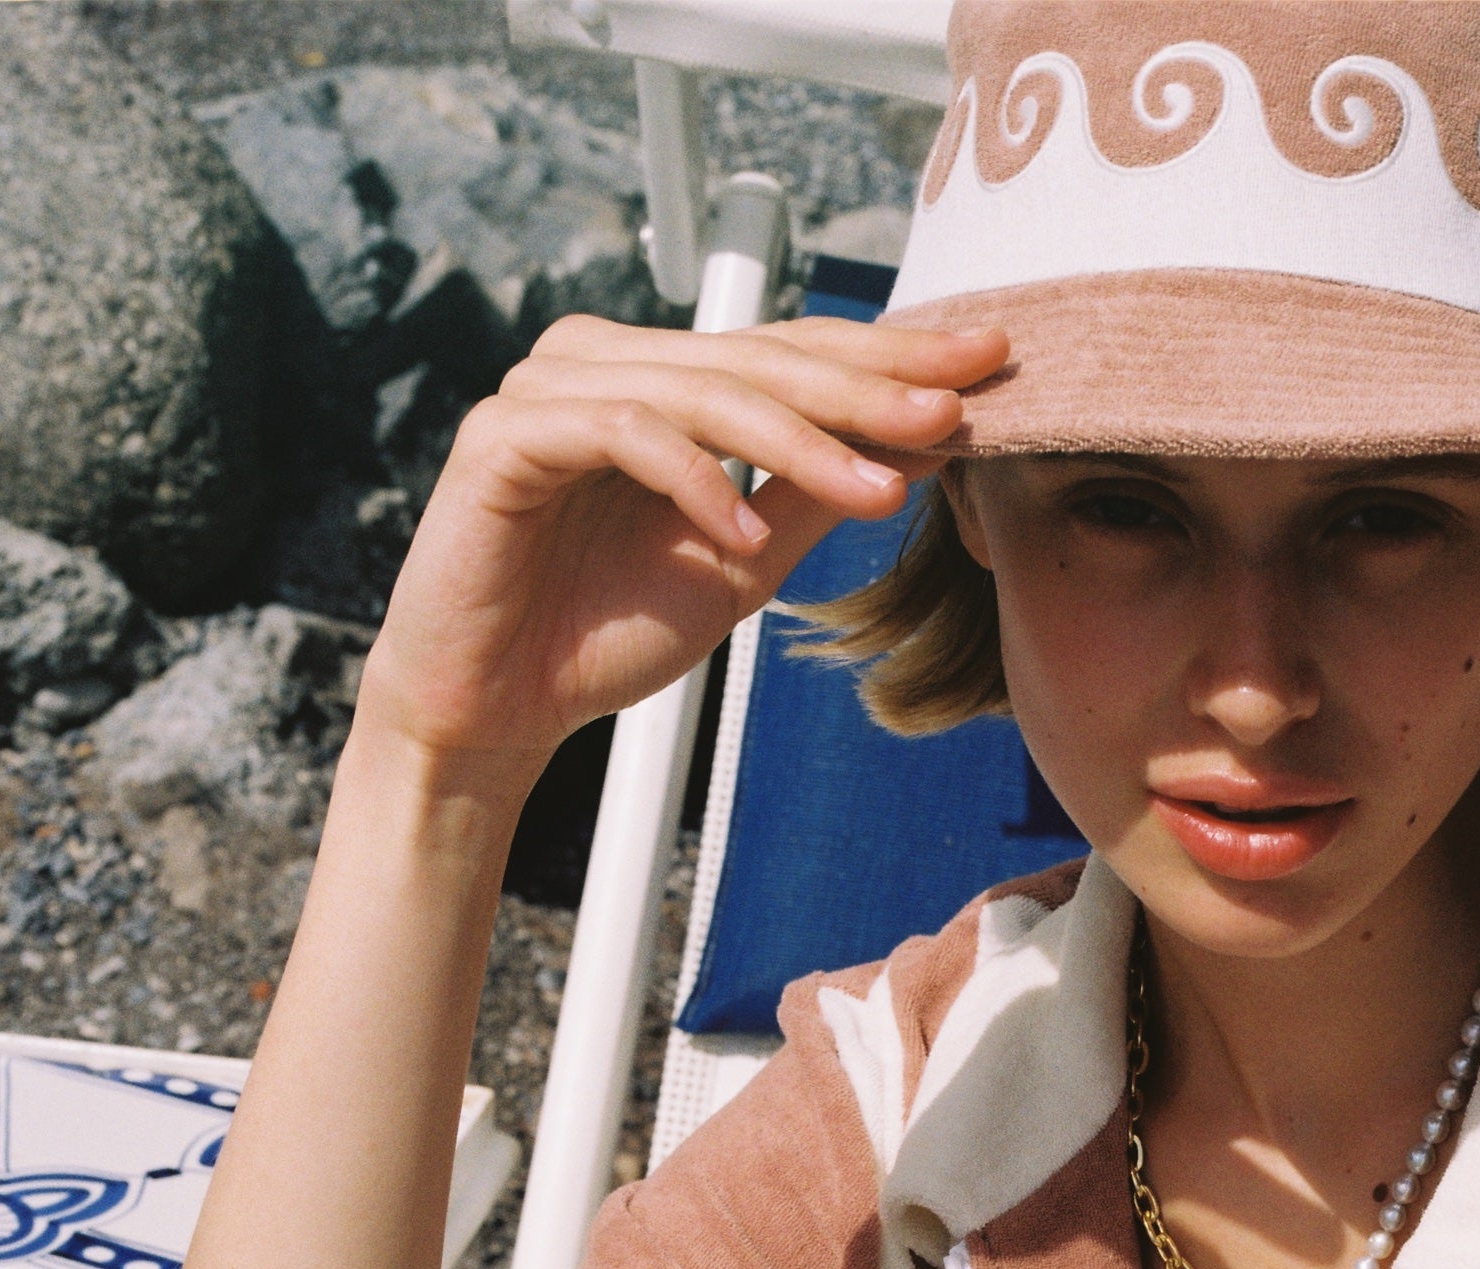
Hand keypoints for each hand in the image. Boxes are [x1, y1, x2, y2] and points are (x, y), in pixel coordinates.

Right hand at [350, 308, 1008, 799]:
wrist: (494, 705)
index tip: (985, 367)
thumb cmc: (605, 630)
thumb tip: (919, 439)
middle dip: (862, 388)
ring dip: (797, 442)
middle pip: (754, 357)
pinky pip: (619, 436)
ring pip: (697, 391)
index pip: (789, 351)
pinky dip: (693, 483)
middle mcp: (603, 361)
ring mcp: (548, 389)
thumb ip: (812, 495)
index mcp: (660, 378)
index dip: (886, 356)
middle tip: (951, 412)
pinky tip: (744, 537)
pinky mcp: (503, 436)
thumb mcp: (741, 562)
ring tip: (876, 492)